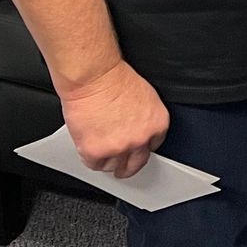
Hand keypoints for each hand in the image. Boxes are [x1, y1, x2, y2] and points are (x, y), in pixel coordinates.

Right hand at [59, 59, 168, 178]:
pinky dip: (90, 158)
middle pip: (137, 163)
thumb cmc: (115, 79)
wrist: (95, 78)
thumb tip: (138, 129)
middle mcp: (141, 139)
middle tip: (122, 168)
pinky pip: (94, 165)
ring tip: (102, 152)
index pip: (153, 146)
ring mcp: (119, 148)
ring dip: (108, 161)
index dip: (141, 148)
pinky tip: (89, 148)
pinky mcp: (96, 152)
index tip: (135, 150)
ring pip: (114, 167)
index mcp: (157, 124)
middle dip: (129, 166)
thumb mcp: (146, 97)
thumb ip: (144, 119)